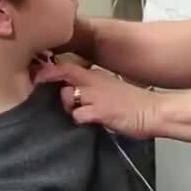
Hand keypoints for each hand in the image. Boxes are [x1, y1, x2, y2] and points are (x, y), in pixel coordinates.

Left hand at [35, 62, 160, 139]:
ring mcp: (97, 96)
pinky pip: (79, 115)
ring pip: (67, 96)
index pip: (67, 67)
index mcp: (96, 76)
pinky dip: (79, 119)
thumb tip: (73, 95)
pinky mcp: (101, 111)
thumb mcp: (110, 91)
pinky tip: (89, 123)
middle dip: (59, 93)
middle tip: (69, 105)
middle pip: (63, 79)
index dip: (48, 71)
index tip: (36, 78)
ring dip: (69, 107)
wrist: (154, 112)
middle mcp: (94, 82)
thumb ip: (91, 91)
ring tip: (82, 115)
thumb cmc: (133, 103)